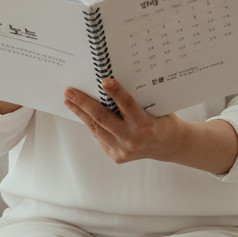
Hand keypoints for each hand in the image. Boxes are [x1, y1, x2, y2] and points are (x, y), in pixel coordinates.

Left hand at [63, 78, 177, 164]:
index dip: (116, 92)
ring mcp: (123, 149)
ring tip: (68, 100)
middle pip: (103, 117)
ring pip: (96, 127)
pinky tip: (80, 112)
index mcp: (145, 125)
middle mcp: (132, 139)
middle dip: (83, 102)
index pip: (128, 105)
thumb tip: (111, 83)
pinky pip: (99, 136)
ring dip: (80, 112)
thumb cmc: (161, 120)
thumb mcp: (154, 106)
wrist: (168, 145)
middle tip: (68, 91)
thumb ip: (136, 98)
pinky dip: (90, 123)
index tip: (105, 81)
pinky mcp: (116, 156)